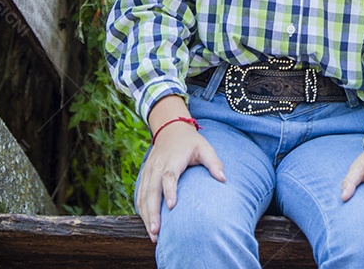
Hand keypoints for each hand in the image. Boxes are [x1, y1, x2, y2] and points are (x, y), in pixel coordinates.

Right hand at [137, 98, 224, 242]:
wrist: (170, 129)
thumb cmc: (190, 142)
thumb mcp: (205, 147)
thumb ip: (214, 162)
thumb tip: (223, 179)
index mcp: (172, 159)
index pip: (169, 176)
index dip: (169, 190)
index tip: (171, 206)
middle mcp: (157, 166)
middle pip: (152, 190)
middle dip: (153, 212)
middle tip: (157, 231)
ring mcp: (148, 171)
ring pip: (143, 195)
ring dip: (146, 215)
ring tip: (153, 235)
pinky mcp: (144, 176)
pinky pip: (139, 195)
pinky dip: (142, 210)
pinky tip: (147, 224)